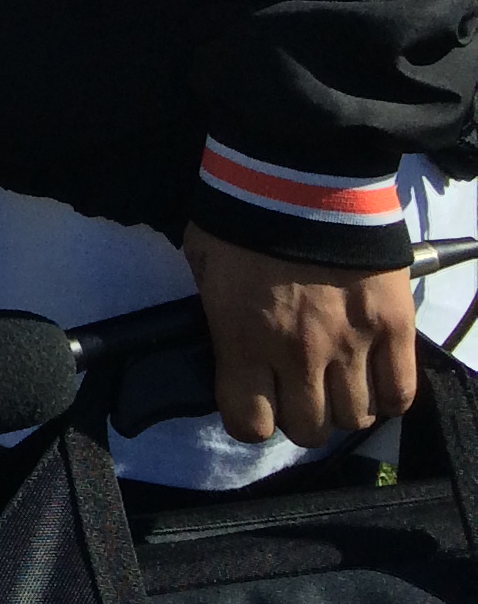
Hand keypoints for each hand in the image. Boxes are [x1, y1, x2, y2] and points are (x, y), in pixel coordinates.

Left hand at [185, 227, 416, 446]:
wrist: (302, 173)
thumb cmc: (241, 215)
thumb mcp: (203, 265)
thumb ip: (216, 316)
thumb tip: (225, 350)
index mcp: (244, 338)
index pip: (249, 422)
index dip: (249, 418)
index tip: (252, 401)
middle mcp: (299, 354)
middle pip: (308, 430)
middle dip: (299, 416)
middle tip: (297, 389)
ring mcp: (352, 343)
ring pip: (355, 418)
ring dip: (343, 407)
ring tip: (336, 381)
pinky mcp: (394, 328)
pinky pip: (400, 393)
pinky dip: (387, 395)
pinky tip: (373, 376)